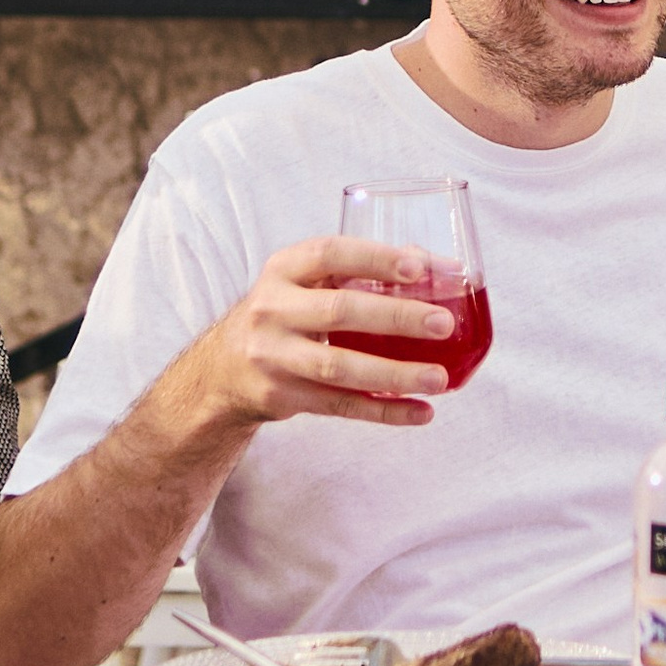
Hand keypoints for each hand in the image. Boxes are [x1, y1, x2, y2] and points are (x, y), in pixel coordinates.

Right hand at [197, 234, 455, 432]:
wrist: (222, 369)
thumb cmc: (285, 314)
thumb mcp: (305, 283)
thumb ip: (359, 272)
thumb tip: (435, 267)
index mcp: (283, 270)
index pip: (330, 254)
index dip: (375, 258)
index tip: (418, 267)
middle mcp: (272, 310)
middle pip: (339, 312)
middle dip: (395, 317)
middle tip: (443, 324)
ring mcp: (273, 357)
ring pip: (340, 367)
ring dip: (395, 374)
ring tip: (439, 378)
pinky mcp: (281, 397)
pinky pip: (340, 406)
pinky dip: (384, 411)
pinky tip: (421, 411)